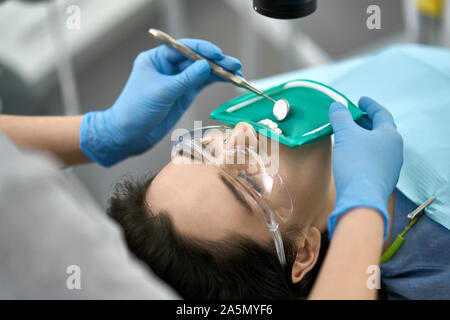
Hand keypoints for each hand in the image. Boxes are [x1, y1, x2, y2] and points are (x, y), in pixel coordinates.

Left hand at [80, 39, 242, 165]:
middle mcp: (167, 67)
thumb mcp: (162, 92)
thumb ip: (185, 79)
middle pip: (196, 59)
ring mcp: (176, 81)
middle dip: (216, 61)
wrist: (127, 135)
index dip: (202, 50)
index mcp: (156, 59)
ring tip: (237, 73)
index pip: (183, 48)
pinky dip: (215, 82)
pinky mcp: (182, 94)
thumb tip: (206, 66)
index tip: (218, 54)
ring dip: (219, 72)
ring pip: (201, 72)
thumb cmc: (135, 110)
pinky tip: (228, 81)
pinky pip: (201, 84)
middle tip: (234, 65)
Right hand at [327, 97, 403, 240]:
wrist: (361, 198)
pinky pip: (373, 159)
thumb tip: (336, 106)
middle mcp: (394, 150)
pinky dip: (363, 152)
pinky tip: (351, 155)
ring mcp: (390, 166)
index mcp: (390, 135)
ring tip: (349, 135)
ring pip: (377, 146)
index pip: (381, 114)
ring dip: (364, 138)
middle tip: (352, 117)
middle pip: (380, 130)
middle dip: (366, 122)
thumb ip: (341, 117)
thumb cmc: (356, 163)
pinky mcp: (381, 179)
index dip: (369, 105)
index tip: (360, 100)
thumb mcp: (345, 134)